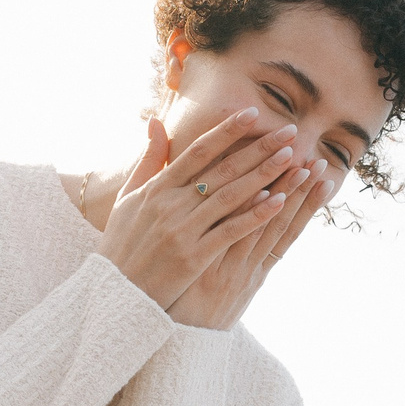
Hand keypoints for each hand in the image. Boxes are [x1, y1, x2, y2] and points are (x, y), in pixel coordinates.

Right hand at [94, 110, 298, 309]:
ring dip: (264, 176)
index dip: (227, 131)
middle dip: (258, 149)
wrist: (112, 292)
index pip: (198, 151)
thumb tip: (155, 121)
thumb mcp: (128, 199)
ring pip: (231, 197)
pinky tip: (279, 201)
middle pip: (222, 170)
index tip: (253, 113)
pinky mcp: (193, 258)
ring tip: (292, 160)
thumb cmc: (121, 244)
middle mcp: (171, 205)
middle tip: (289, 132)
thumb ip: (148, 160)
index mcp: (157, 188)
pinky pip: (229, 232)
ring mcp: (183, 231)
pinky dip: (254, 215)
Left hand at [168, 159, 335, 329]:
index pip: (285, 230)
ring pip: (265, 227)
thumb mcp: (218, 284)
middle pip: (281, 224)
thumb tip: (240, 230)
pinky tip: (266, 196)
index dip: (306, 204)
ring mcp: (232, 270)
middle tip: (322, 164)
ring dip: (287, 196)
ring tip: (305, 169)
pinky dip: (252, 220)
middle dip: (302, 193)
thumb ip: (229, 253)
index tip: (324, 179)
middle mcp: (249, 268)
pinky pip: (235, 240)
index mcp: (253, 269)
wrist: (174, 344)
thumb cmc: (192, 311)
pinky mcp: (212, 273)